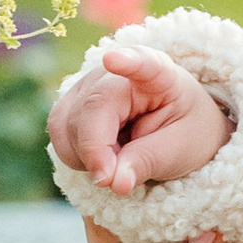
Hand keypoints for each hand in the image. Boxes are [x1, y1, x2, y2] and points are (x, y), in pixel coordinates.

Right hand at [52, 39, 232, 194]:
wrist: (175, 126)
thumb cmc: (183, 132)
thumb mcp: (179, 151)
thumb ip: (147, 162)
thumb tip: (114, 182)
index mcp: (159, 76)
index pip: (144, 64)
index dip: (128, 62)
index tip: (113, 60)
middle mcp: (116, 74)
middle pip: (91, 108)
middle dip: (97, 153)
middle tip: (117, 183)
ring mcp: (88, 85)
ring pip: (66, 124)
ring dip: (85, 158)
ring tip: (118, 166)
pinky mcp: (71, 103)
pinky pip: (59, 134)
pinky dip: (77, 157)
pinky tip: (102, 161)